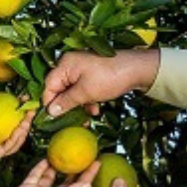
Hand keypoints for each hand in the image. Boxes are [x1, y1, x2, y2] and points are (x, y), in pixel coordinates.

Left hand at [0, 102, 33, 183]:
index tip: (25, 100)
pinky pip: (6, 148)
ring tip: (28, 118)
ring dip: (24, 130)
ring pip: (15, 141)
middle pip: (16, 132)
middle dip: (26, 120)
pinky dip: (14, 139)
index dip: (19, 112)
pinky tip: (18, 129)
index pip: (9, 122)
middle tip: (32, 108)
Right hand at [0, 160, 100, 186]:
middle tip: (84, 153)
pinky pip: (37, 174)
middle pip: (69, 180)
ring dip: (59, 165)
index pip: (80, 186)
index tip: (98, 161)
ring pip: (53, 176)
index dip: (90, 175)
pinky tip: (47, 157)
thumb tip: (88, 185)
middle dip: (77, 169)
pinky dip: (42, 166)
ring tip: (66, 151)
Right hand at [41, 49, 160, 117]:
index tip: (52, 118)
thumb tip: (50, 111)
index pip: (49, 86)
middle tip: (71, 121)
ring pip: (72, 91)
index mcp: (65, 65)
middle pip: (60, 89)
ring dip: (79, 105)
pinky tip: (95, 108)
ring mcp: (82, 68)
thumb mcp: (86, 93)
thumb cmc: (110, 77)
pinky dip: (87, 99)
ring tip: (88, 116)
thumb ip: (66, 102)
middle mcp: (71, 65)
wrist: (137, 69)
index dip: (50, 103)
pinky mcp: (92, 73)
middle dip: (66, 106)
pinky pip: (83, 88)